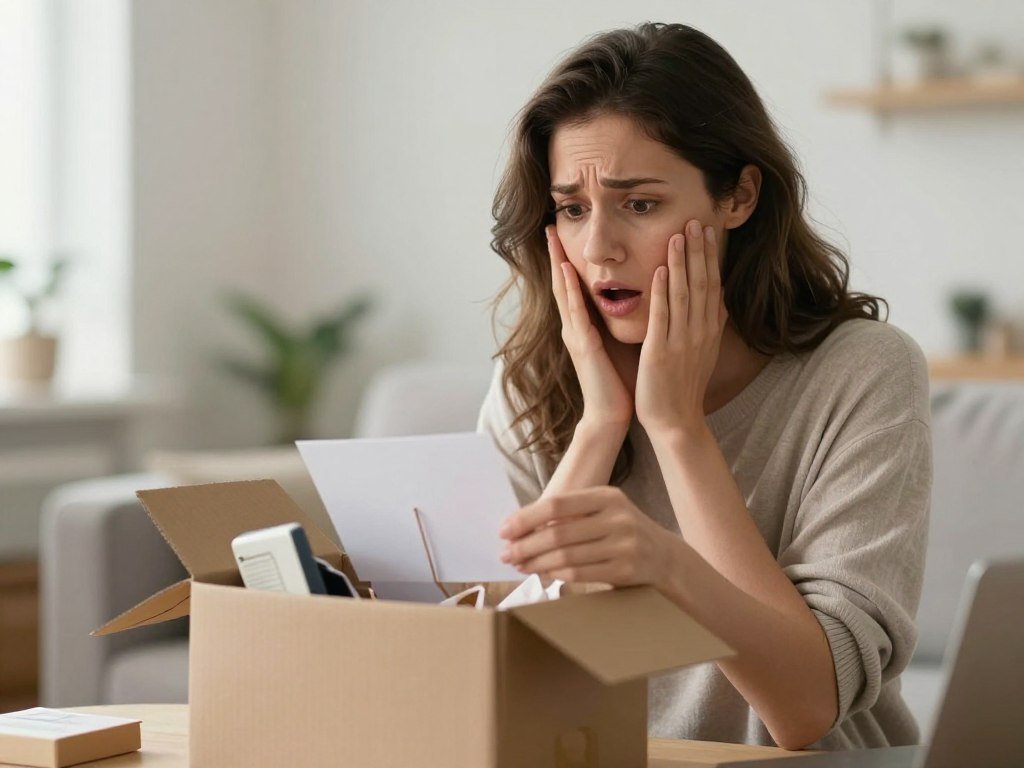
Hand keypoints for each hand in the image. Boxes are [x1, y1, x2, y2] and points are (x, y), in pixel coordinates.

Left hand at [498, 486, 676, 587]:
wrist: (664, 557)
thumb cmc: (620, 532)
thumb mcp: (603, 512)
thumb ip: (570, 515)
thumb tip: (520, 527)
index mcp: (607, 496)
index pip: (557, 504)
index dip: (526, 517)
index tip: (504, 530)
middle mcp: (618, 517)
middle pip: (558, 532)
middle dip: (526, 545)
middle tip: (506, 554)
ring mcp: (624, 544)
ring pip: (566, 556)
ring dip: (536, 563)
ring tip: (519, 565)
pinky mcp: (626, 569)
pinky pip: (580, 573)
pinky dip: (555, 574)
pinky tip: (542, 574)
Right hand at [547, 226, 632, 429]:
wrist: (610, 415)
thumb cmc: (617, 382)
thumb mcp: (617, 343)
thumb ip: (617, 322)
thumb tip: (633, 298)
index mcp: (584, 326)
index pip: (574, 286)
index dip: (569, 259)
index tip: (566, 233)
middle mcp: (575, 328)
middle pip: (562, 283)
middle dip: (556, 254)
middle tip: (550, 225)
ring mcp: (576, 336)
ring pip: (564, 293)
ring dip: (557, 263)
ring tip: (552, 237)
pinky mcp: (583, 347)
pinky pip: (576, 313)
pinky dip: (570, 290)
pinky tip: (567, 271)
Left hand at [636, 220, 727, 435]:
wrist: (676, 421)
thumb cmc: (683, 387)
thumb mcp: (703, 352)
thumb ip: (709, 325)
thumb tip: (719, 301)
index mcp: (708, 330)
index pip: (712, 285)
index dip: (710, 257)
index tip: (708, 230)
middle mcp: (699, 332)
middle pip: (701, 283)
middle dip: (698, 250)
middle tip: (695, 220)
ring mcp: (681, 341)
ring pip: (684, 294)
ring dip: (681, 262)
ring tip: (678, 235)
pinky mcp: (661, 352)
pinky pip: (663, 316)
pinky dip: (663, 292)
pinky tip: (660, 270)